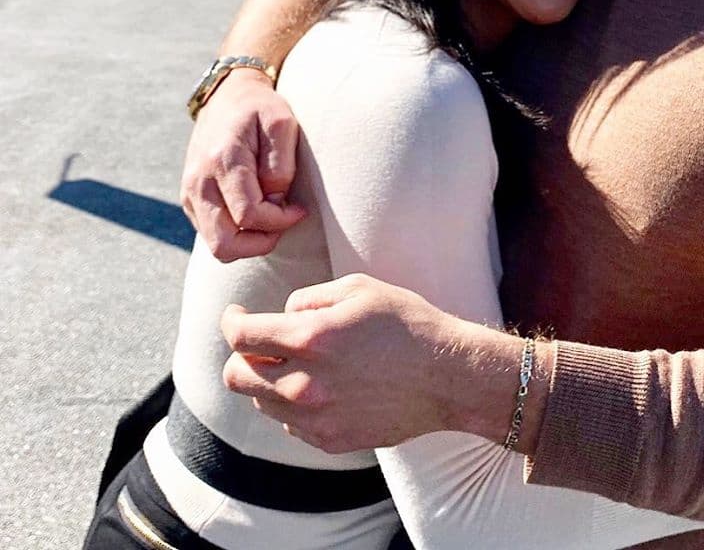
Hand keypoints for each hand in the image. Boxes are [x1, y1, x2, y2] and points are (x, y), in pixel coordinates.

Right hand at [180, 68, 304, 260]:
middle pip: (224, 244)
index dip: (280, 221)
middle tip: (283, 222)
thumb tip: (275, 199)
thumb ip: (280, 165)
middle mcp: (199, 181)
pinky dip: (237, 233)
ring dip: (249, 241)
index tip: (299, 209)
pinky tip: (255, 210)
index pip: (249, 215)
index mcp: (222, 160)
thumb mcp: (281, 123)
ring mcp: (190, 193)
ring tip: (271, 217)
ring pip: (217, 245)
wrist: (227, 97)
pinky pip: (212, 235)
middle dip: (261, 242)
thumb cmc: (260, 109)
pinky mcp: (190, 200)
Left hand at [221, 274, 446, 451]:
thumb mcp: (359, 288)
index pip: (241, 335)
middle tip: (259, 342)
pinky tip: (322, 386)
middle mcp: (305, 384)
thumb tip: (282, 315)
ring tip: (299, 362)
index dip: (230, 320)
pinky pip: (289, 423)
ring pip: (261, 401)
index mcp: (310, 339)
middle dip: (240, 354)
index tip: (235, 314)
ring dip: (268, 379)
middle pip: (237, 376)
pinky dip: (293, 404)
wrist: (447, 376)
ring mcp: (316, 418)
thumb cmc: (407, 323)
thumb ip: (309, 298)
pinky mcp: (330, 440)